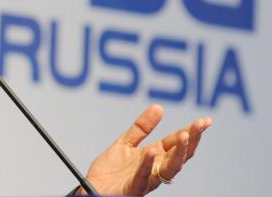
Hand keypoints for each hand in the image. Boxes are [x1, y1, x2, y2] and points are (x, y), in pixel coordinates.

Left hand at [78, 104, 211, 195]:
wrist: (92, 188)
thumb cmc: (111, 170)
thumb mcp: (125, 142)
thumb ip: (141, 127)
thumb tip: (159, 107)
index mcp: (154, 157)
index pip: (176, 143)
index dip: (191, 132)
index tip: (205, 121)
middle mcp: (154, 169)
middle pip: (179, 156)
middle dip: (191, 141)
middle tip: (199, 125)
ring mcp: (145, 179)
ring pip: (168, 169)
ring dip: (177, 154)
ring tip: (183, 135)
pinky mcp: (132, 188)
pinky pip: (142, 177)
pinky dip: (148, 165)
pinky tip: (153, 151)